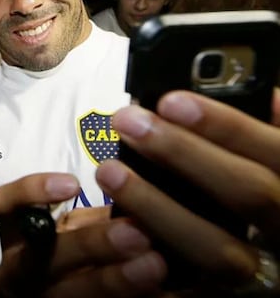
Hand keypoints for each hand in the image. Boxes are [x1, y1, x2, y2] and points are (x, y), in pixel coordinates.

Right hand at [0, 173, 165, 296]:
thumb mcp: (68, 229)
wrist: (39, 294)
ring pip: (69, 292)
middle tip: (136, 232)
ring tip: (154, 264)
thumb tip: (140, 189)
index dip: (32, 192)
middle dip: (89, 244)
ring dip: (112, 280)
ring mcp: (40, 296)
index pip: (6, 205)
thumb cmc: (64, 250)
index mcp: (16, 234)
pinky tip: (156, 291)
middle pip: (41, 258)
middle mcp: (18, 268)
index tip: (74, 184)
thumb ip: (91, 216)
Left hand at [97, 89, 279, 291]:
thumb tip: (264, 94)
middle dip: (185, 154)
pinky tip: (117, 233)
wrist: (274, 259)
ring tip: (110, 171)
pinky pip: (190, 289)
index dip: (227, 126)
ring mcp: (266, 274)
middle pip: (248, 194)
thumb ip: (275, 135)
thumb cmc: (271, 192)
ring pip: (217, 250)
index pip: (277, 151)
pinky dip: (154, 265)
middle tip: (127, 122)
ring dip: (158, 208)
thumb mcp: (278, 162)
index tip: (171, 100)